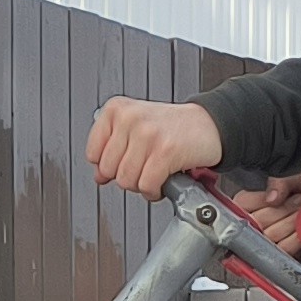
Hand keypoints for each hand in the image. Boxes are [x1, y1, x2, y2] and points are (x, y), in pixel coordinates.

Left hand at [84, 96, 222, 199]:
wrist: (208, 124)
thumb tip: (99, 176)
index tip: (125, 161)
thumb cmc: (172, 127)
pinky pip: (147, 186)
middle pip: (108, 170)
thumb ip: (112, 149)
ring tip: (155, 172)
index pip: (92, 153)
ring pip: (126, 180)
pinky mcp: (165, 151)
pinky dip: (154, 191)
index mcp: (117, 110)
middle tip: (144, 168)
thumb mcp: (135, 128)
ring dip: (142, 185)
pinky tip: (163, 180)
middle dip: (126, 177)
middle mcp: (130, 119)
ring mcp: (147, 134)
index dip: (109, 165)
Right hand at [233, 169, 300, 255]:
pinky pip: (283, 251)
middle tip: (300, 203)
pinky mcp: (283, 253)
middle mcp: (259, 219)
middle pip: (257, 221)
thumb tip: (271, 197)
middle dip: (285, 211)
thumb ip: (284, 180)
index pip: (243, 203)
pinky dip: (299, 239)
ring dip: (294, 224)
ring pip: (270, 237)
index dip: (263, 201)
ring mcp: (270, 238)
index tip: (283, 196)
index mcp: (257, 198)